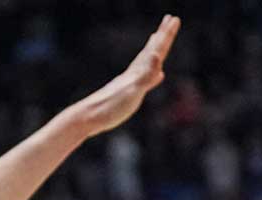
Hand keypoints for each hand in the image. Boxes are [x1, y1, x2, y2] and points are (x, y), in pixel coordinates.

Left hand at [68, 15, 179, 135]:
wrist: (87, 118)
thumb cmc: (110, 107)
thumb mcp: (132, 91)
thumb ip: (145, 75)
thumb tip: (156, 55)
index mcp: (137, 73)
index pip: (156, 50)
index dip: (166, 35)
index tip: (174, 19)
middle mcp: (133, 74)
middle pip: (151, 49)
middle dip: (162, 36)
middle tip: (170, 19)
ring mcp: (129, 82)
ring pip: (144, 60)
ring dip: (153, 49)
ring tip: (155, 38)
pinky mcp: (126, 93)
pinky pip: (143, 78)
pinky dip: (152, 74)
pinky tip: (158, 76)